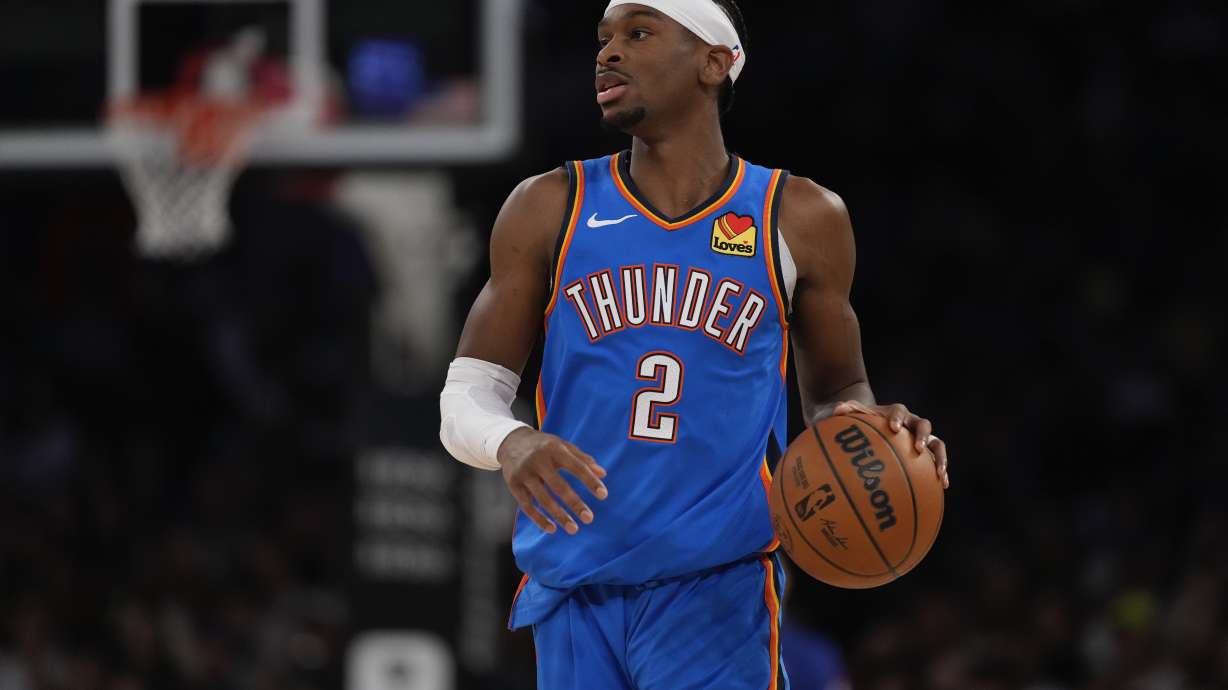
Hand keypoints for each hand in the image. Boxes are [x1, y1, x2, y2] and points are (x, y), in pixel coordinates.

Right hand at [497, 427, 608, 533]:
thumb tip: (603, 474)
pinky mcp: (513, 484)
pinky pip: (527, 506)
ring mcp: (524, 473)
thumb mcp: (562, 445)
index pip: (576, 467)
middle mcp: (538, 461)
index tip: (603, 495)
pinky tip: (552, 529)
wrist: (510, 441)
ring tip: (574, 529)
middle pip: (559, 486)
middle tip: (589, 519)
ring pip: (543, 499)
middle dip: (575, 504)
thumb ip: (582, 459)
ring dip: (559, 516)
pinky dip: (539, 519)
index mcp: (554, 449)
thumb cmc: (543, 446)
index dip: (590, 481)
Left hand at [832, 400, 948, 489]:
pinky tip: (943, 486)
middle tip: (918, 448)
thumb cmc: (863, 421)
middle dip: (922, 436)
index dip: (897, 418)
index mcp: (896, 412)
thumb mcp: (854, 416)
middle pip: (923, 425)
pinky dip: (942, 471)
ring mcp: (922, 437)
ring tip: (939, 472)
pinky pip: (937, 460)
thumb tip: (838, 409)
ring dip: (940, 456)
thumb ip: (847, 411)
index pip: (898, 411)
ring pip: (937, 443)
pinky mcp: (927, 451)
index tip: (893, 429)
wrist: (875, 424)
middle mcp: (912, 423)